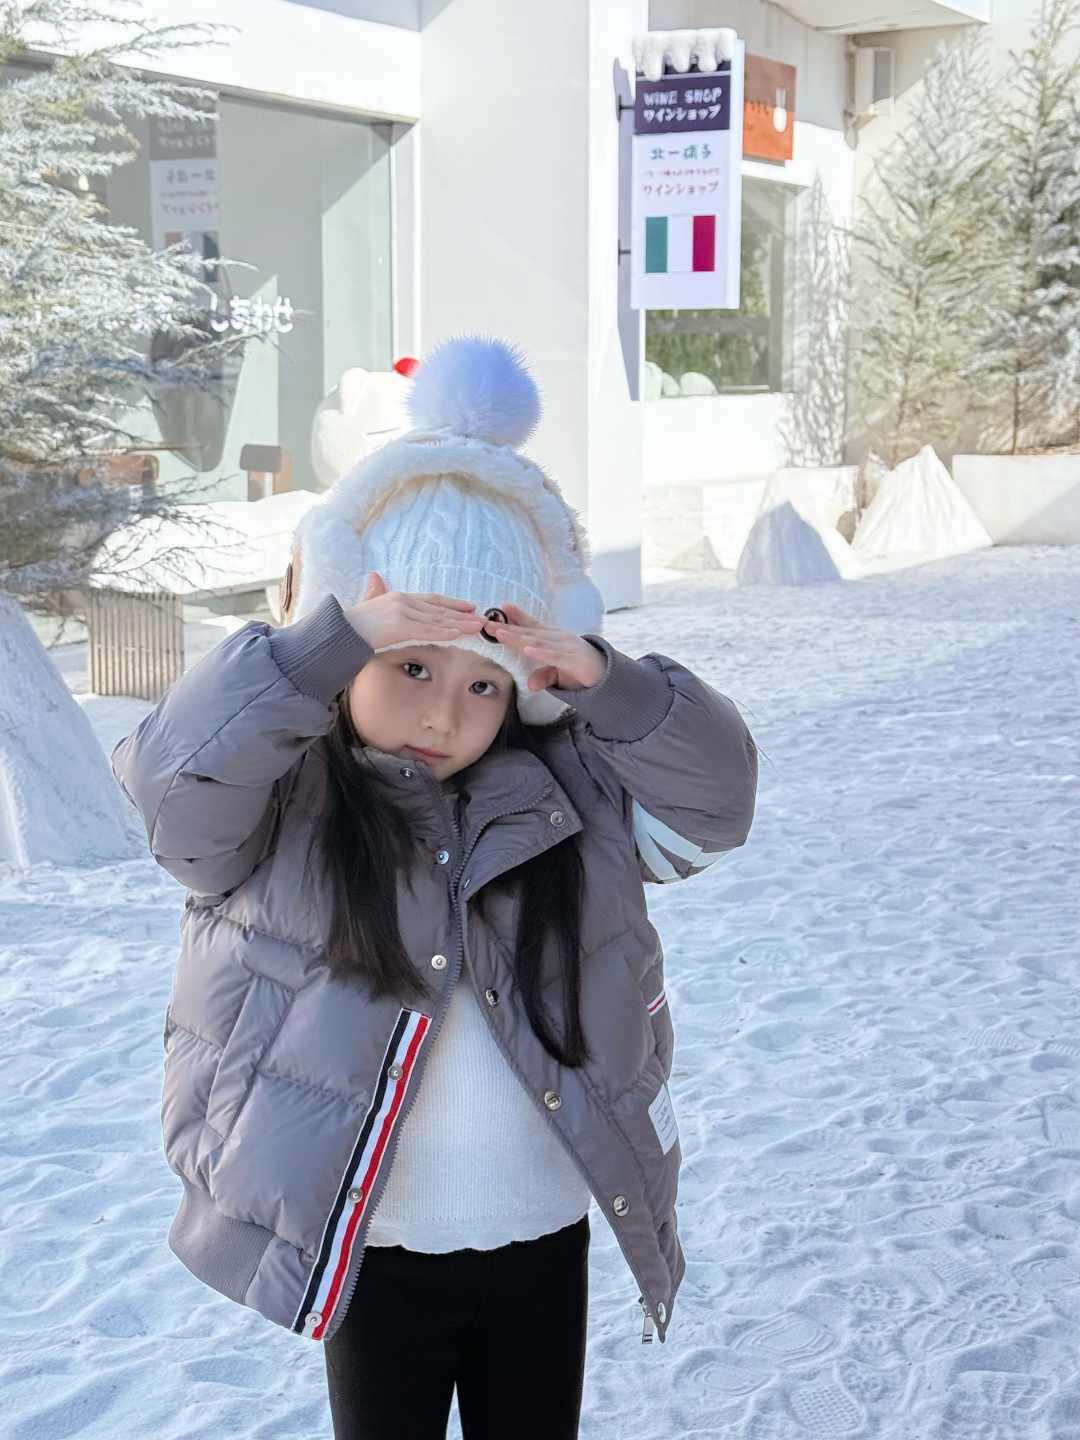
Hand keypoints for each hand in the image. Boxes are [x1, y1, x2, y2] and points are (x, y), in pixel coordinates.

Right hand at [344, 573, 484, 649]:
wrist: (337, 631)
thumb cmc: (351, 623)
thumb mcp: (366, 604)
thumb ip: (374, 592)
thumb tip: (374, 577)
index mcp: (398, 596)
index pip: (432, 599)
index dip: (452, 603)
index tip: (470, 607)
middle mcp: (403, 600)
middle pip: (439, 608)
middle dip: (463, 614)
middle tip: (482, 619)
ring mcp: (402, 611)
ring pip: (438, 619)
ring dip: (460, 624)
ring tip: (478, 627)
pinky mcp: (399, 625)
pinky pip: (427, 630)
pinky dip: (444, 631)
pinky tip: (459, 634)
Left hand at [489, 603, 606, 690]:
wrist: (610, 677)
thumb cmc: (582, 672)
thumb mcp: (560, 674)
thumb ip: (544, 675)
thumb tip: (530, 683)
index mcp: (554, 638)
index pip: (533, 626)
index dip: (517, 617)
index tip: (500, 608)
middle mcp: (559, 639)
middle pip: (530, 632)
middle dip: (508, 628)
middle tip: (488, 624)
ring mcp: (567, 648)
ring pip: (538, 641)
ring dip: (518, 637)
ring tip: (501, 634)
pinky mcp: (574, 660)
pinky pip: (555, 656)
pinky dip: (541, 652)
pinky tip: (528, 649)